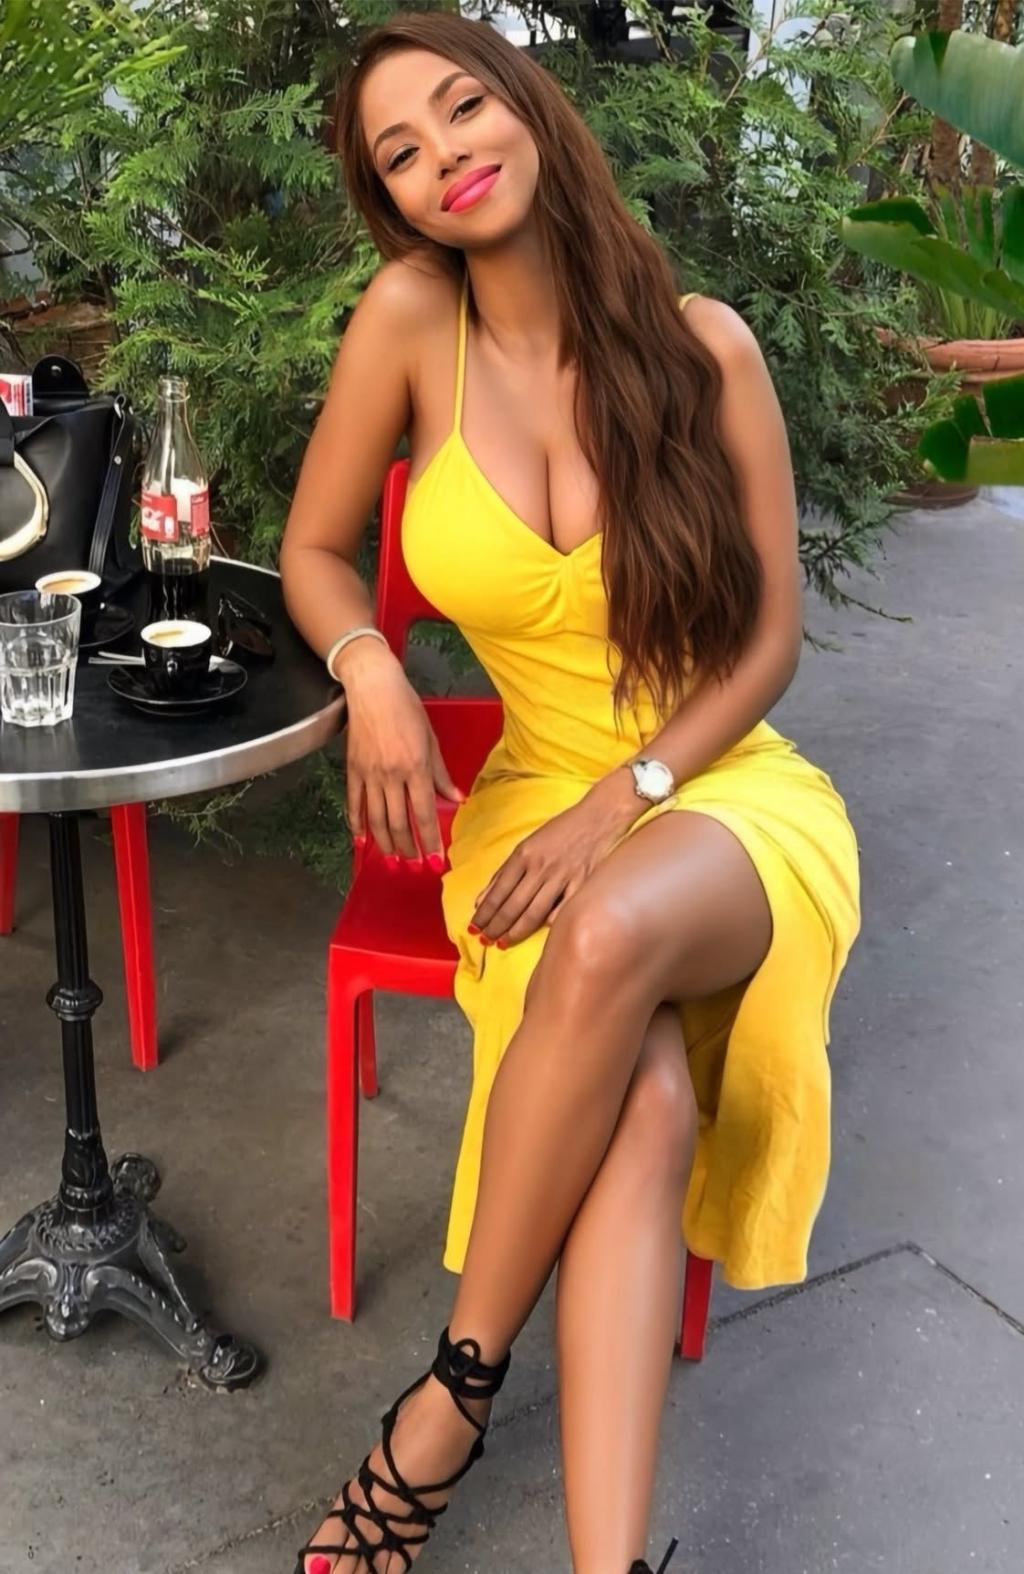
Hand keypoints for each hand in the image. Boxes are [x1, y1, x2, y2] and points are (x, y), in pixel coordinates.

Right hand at [344, 662, 463, 861]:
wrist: (373, 688)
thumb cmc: (406, 708)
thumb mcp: (431, 739)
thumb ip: (441, 773)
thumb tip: (456, 799)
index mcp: (416, 767)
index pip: (425, 813)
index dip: (430, 839)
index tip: (436, 860)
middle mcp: (392, 775)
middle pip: (399, 822)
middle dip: (408, 849)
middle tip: (415, 866)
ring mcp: (369, 774)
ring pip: (376, 818)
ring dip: (385, 843)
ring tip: (393, 860)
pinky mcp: (352, 769)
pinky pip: (354, 803)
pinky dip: (357, 824)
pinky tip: (362, 840)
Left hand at [469, 770, 642, 945]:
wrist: (600, 817)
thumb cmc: (562, 830)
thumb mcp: (527, 844)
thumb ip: (504, 872)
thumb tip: (481, 900)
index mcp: (524, 855)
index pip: (498, 891)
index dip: (485, 913)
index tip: (474, 928)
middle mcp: (540, 867)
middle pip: (513, 905)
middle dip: (495, 926)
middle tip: (484, 940)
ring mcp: (562, 877)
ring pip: (534, 912)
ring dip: (515, 931)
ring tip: (502, 943)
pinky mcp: (582, 884)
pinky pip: (562, 910)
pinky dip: (549, 923)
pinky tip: (537, 932)